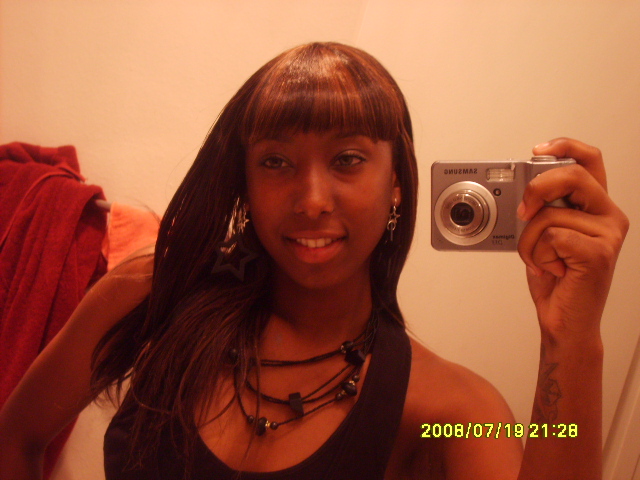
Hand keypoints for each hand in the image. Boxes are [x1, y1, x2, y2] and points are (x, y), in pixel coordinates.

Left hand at [517, 138, 628, 341]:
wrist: (565, 321)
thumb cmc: (556, 278)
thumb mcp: (545, 235)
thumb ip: (543, 209)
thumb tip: (522, 190)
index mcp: (596, 207)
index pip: (590, 160)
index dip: (565, 146)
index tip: (537, 151)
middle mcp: (609, 216)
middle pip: (572, 174)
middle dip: (537, 188)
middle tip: (522, 211)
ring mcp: (608, 234)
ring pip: (551, 214)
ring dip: (529, 241)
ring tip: (540, 259)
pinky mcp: (599, 253)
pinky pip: (550, 237)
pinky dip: (536, 254)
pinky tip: (551, 269)